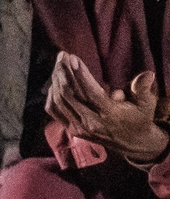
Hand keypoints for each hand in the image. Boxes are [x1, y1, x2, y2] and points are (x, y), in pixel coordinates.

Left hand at [46, 53, 166, 162]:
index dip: (80, 74)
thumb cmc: (139, 118)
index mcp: (109, 115)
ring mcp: (78, 127)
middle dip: (64, 73)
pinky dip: (52, 95)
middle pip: (70, 94)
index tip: (73, 58)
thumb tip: (146, 75)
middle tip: (62, 56)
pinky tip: (55, 82)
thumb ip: (142, 90)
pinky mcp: (71, 129)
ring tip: (59, 64)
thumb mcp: (146, 104)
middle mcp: (91, 122)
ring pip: (60, 101)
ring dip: (56, 81)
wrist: (132, 143)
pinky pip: (55, 111)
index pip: (90, 92)